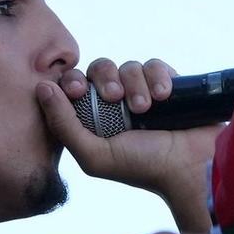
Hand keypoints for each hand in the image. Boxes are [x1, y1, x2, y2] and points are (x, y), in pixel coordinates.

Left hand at [37, 57, 223, 230]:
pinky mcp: (167, 85)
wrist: (191, 168)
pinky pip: (154, 65)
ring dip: (135, 84)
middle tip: (116, 97)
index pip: (74, 85)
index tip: (79, 91)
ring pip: (128, 66)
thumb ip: (64, 126)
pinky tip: (164, 97)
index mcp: (95, 120)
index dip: (72, 81)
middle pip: (100, 68)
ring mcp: (143, 93)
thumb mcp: (94, 156)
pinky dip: (158, 77)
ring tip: (145, 108)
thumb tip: (42, 88)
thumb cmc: (142, 168)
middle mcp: (117, 105)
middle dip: (106, 78)